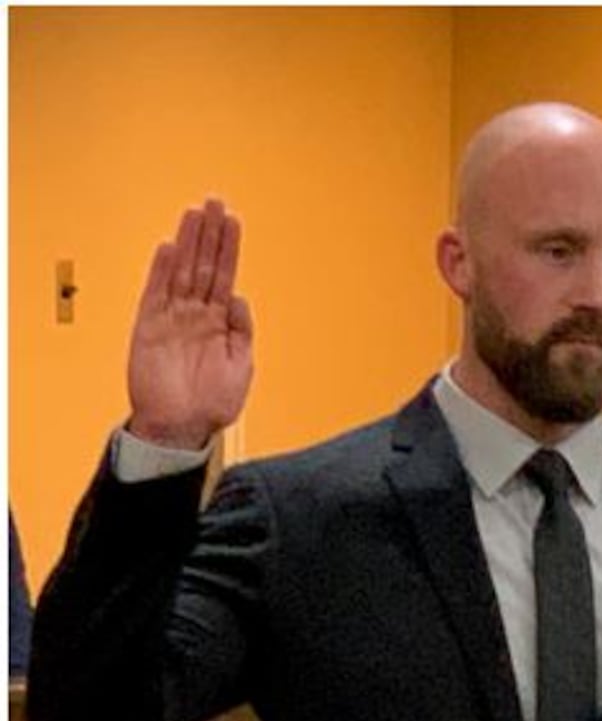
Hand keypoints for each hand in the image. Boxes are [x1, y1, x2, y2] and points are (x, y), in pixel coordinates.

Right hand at [126, 199, 253, 449]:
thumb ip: (242, 332)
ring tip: (194, 214)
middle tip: (214, 202)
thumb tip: (239, 297)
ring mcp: (172, 319)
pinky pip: (155, 293)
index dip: (229, 248)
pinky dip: (161, 271)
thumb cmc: (212, 403)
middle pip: (203, 265)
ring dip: (187, 243)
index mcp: (219, 323)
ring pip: (180, 271)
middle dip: (209, 234)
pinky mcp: (149, 328)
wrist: (182, 428)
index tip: (233, 222)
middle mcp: (195, 315)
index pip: (224, 276)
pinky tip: (169, 248)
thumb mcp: (241, 367)